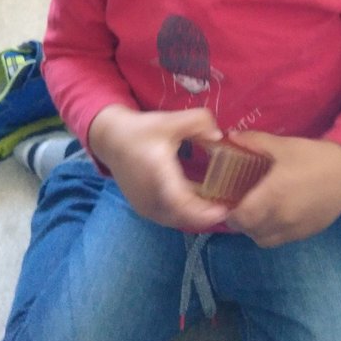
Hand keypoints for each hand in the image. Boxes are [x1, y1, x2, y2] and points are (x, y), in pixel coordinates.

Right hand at [88, 105, 229, 231]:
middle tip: (228, 207)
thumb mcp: (171, 120)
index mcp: (158, 175)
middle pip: (182, 217)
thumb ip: (198, 122)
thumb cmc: (142, 130)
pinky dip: (185, 215)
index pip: (181, 203)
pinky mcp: (144, 209)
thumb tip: (218, 136)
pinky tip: (198, 204)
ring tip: (217, 207)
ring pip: (176, 220)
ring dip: (196, 217)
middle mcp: (150, 196)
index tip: (225, 209)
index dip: (204, 212)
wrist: (111, 140)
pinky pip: (169, 217)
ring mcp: (145, 206)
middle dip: (207, 217)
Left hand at [223, 132, 340, 247]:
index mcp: (272, 196)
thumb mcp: (282, 145)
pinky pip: (279, 240)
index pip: (241, 218)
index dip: (229, 213)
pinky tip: (275, 215)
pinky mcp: (305, 234)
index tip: (227, 202)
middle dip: (240, 221)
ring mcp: (294, 229)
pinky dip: (271, 232)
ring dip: (254, 229)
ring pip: (263, 240)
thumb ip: (254, 141)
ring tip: (256, 212)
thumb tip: (230, 136)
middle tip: (239, 204)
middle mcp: (281, 218)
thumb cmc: (312, 157)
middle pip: (249, 231)